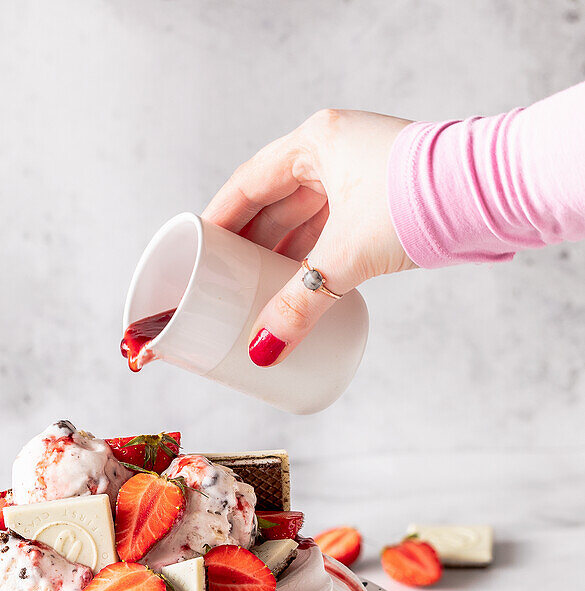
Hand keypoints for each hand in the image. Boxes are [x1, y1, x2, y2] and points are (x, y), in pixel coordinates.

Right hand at [203, 109, 415, 365]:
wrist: (494, 194)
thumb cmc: (421, 201)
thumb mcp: (347, 255)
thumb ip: (301, 304)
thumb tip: (265, 349)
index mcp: (316, 143)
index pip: (248, 184)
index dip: (218, 220)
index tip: (195, 250)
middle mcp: (334, 153)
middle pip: (273, 205)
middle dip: (247, 247)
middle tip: (220, 282)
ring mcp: (360, 177)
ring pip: (304, 221)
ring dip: (280, 257)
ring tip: (253, 293)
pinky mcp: (382, 204)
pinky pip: (331, 233)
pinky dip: (312, 260)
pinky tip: (299, 287)